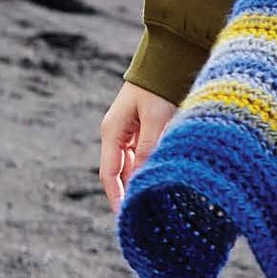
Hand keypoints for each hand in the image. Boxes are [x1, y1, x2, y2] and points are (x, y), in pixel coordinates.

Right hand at [100, 82, 177, 213]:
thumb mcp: (156, 119)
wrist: (166, 60)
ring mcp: (128, 131)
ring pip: (132, 164)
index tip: (126, 217)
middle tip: (145, 214)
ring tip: (156, 200)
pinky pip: (142, 154)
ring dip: (141, 179)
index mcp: (112, 131)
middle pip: (120, 172)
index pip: (109, 174)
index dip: (116, 197)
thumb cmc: (159, 87)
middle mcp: (116, 133)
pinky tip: (161, 177)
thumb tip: (143, 179)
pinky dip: (149, 166)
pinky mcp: (141, 128)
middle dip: (129, 192)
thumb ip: (149, 149)